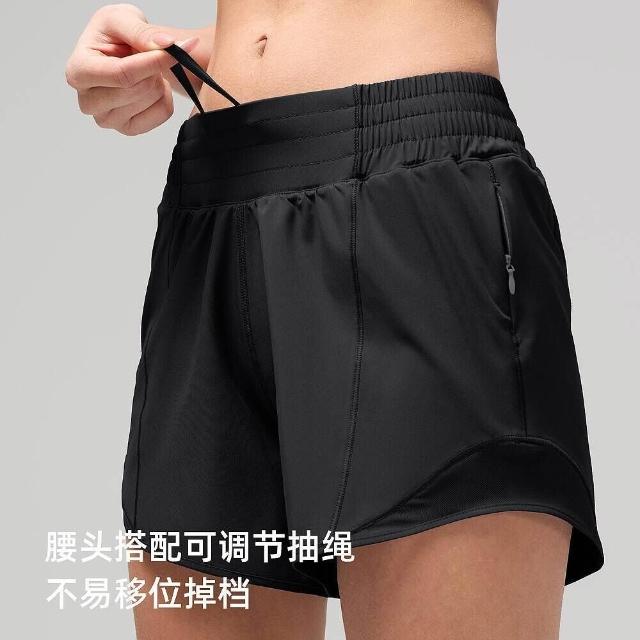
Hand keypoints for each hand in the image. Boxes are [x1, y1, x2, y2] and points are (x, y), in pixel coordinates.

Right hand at [65, 3, 199, 135]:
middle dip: (153, 70)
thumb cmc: (113, 36)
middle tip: (148, 56)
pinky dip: (165, 97)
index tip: (173, 50)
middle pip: (137, 89)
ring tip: (145, 70)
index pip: (122, 74)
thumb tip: (166, 44)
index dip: (152, 62)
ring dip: (158, 81)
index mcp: (79, 71)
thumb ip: (141, 30)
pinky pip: (162, 113)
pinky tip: (150, 86)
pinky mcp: (127, 129)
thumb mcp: (121, 18)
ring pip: (150, 100)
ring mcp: (107, 119)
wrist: (119, 52)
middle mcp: (88, 101)